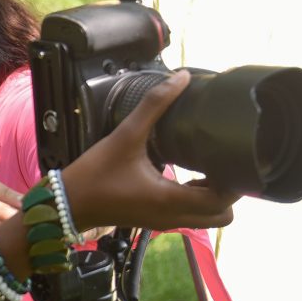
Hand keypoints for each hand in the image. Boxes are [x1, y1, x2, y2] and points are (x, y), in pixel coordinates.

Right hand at [63, 70, 240, 231]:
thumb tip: (182, 77)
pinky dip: (195, 200)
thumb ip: (154, 105)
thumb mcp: (125, 136)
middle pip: (222, 216)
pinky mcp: (154, 221)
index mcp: (170, 199)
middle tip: (222, 163)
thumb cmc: (95, 173)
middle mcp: (172, 216)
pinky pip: (189, 216)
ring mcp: (163, 223)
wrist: (66, 203)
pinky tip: (186, 176)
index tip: (232, 156)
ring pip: (207, 218)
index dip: (235, 181)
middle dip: (229, 193)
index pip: (223, 200)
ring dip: (213, 197)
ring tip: (207, 167)